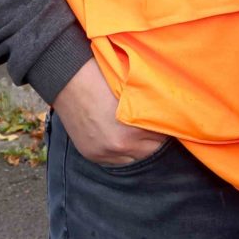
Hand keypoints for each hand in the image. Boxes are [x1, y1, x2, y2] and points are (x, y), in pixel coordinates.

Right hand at [51, 63, 165, 168]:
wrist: (69, 79)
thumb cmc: (105, 78)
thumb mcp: (135, 91)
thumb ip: (150, 108)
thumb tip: (167, 116)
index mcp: (135, 128)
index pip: (165, 136)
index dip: (168, 127)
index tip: (169, 121)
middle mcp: (121, 145)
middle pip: (152, 151)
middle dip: (156, 139)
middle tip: (155, 127)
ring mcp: (104, 152)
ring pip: (135, 158)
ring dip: (139, 148)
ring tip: (138, 133)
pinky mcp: (92, 154)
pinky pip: (116, 161)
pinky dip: (122, 152)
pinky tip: (122, 138)